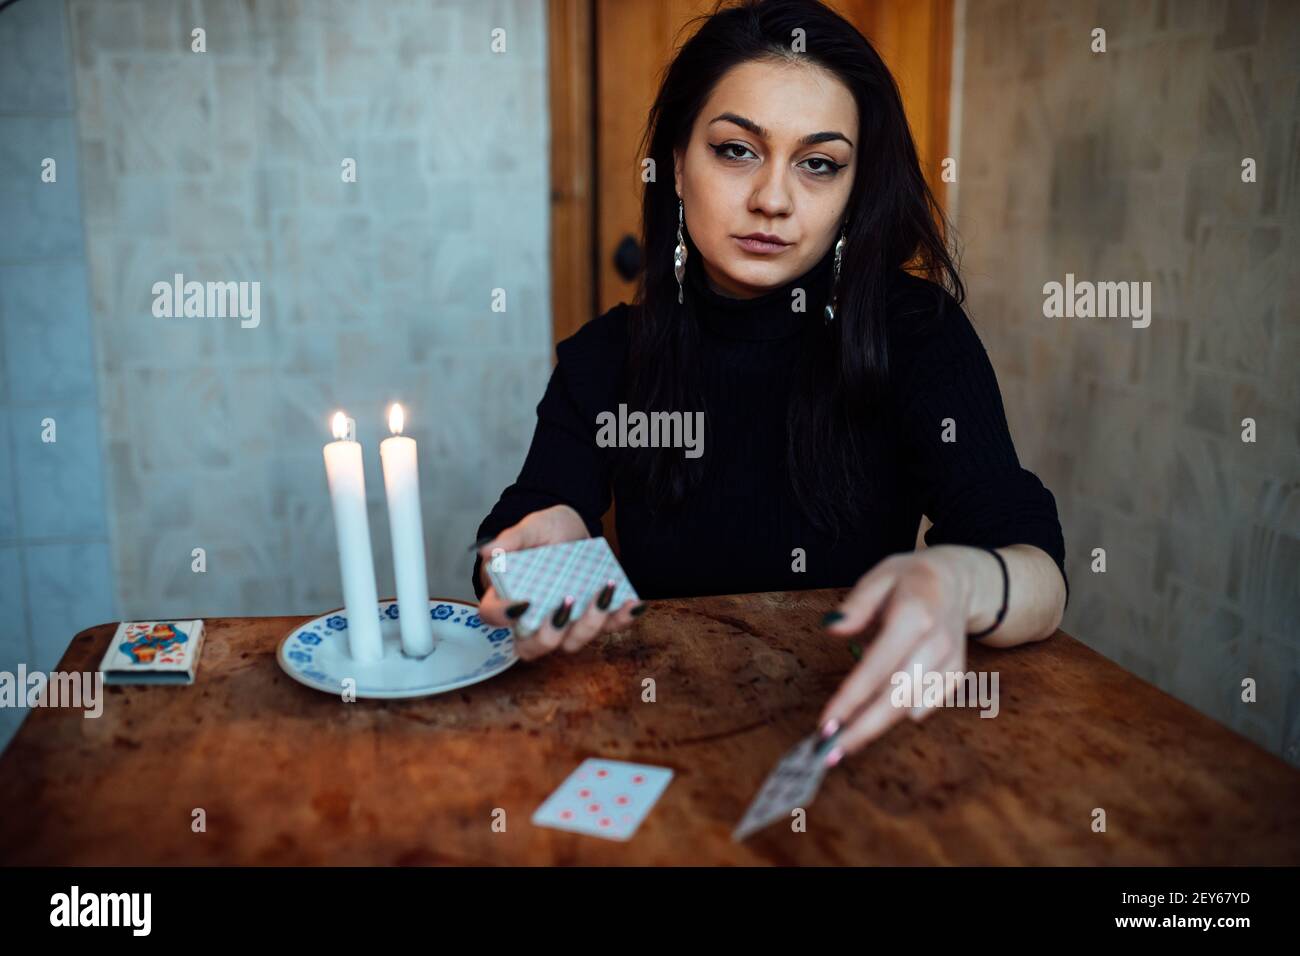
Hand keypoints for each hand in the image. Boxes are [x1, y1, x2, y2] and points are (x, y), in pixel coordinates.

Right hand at [475, 505, 643, 659]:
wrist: (576, 529)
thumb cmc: (546, 532)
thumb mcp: (531, 528)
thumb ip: (512, 538)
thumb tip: (489, 551)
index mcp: (510, 595)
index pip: (493, 615)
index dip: (503, 616)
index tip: (524, 601)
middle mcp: (535, 617)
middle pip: (530, 647)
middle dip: (547, 638)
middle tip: (564, 607)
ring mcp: (565, 621)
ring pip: (570, 643)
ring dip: (589, 624)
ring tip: (603, 592)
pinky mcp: (593, 617)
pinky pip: (608, 628)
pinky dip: (622, 618)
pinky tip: (633, 602)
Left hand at [816, 547, 972, 763]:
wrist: (960, 579)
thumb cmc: (912, 577)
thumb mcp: (880, 575)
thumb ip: (857, 604)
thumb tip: (832, 628)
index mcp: (914, 615)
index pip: (877, 667)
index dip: (851, 699)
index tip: (827, 722)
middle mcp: (936, 642)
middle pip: (898, 696)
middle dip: (863, 728)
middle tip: (830, 750)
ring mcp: (950, 660)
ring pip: (912, 705)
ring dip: (878, 727)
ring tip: (844, 743)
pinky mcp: (957, 673)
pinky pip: (929, 702)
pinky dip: (904, 715)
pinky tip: (876, 723)